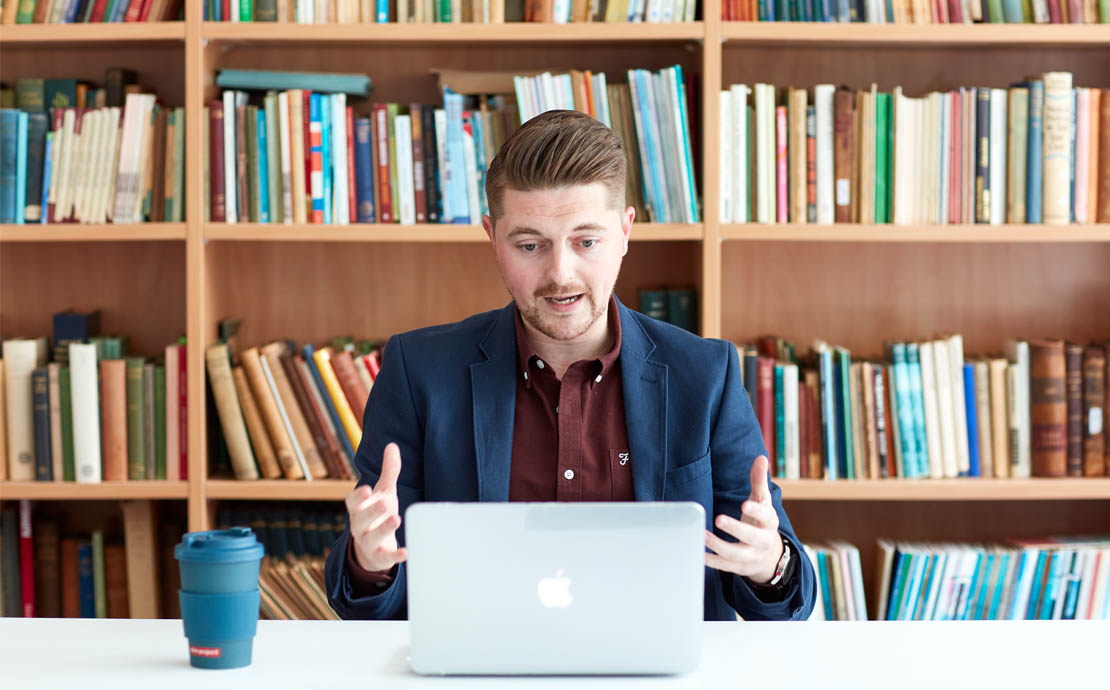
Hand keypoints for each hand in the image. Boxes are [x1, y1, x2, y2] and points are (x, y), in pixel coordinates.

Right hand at [345, 442, 407, 572]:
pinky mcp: (379, 557)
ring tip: (396, 518)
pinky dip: (395, 556)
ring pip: (371, 538)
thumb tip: (392, 445)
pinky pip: (385, 557)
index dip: (357, 497)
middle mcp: (359, 526)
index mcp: (358, 509)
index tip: (366, 489)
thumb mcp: (384, 492)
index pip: (352, 502)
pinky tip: (406, 551)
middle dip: (372, 511)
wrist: (373, 548)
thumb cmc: (378, 514)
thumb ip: (388, 471)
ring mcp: (368, 543)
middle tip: (385, 502)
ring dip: (383, 529)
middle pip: (361, 519)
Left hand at [704, 455, 783, 584]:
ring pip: (735, 554)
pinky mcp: (739, 568)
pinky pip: (723, 566)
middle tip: (719, 519)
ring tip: (702, 534)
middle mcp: (762, 541)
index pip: (766, 516)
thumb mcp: (762, 502)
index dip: (757, 511)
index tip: (745, 504)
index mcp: (769, 523)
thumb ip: (758, 480)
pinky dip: (710, 561)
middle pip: (752, 537)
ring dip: (718, 546)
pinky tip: (697, 551)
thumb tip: (761, 458)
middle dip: (736, 529)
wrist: (769, 557)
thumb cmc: (760, 522)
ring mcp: (751, 557)